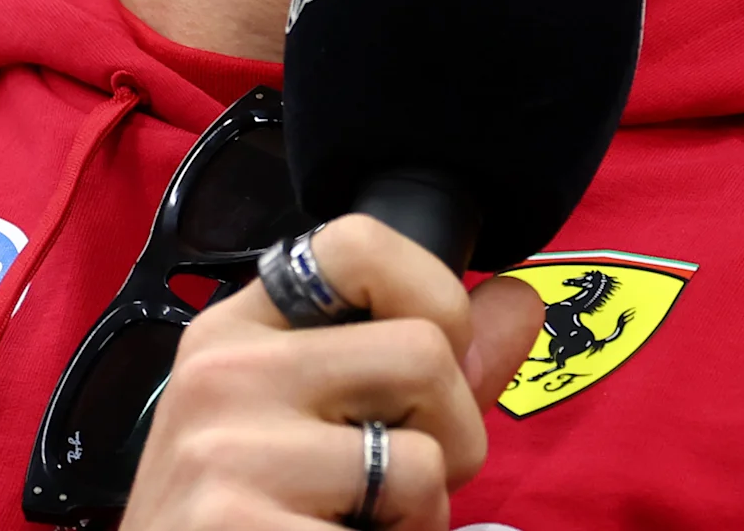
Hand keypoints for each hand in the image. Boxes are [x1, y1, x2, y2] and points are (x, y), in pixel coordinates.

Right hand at [122, 214, 547, 529]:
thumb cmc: (245, 521)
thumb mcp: (309, 429)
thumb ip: (418, 375)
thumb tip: (523, 301)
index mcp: (234, 330)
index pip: (357, 242)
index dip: (432, 296)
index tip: (427, 365)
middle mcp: (220, 374)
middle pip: (426, 351)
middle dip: (450, 437)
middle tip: (395, 489)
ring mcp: (226, 454)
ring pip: (422, 458)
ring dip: (422, 516)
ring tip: (357, 529)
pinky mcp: (240, 526)